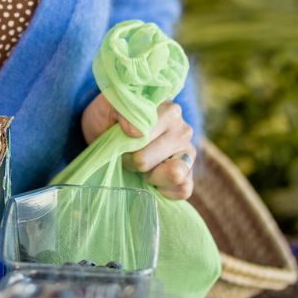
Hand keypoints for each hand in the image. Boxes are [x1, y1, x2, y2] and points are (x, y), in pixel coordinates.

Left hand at [81, 94, 199, 200]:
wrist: (108, 132)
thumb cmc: (110, 118)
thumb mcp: (110, 107)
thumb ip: (123, 113)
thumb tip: (136, 133)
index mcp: (169, 111)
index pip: (145, 139)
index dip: (126, 146)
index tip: (121, 140)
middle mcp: (183, 130)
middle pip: (150, 161)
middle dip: (132, 162)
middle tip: (127, 155)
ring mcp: (188, 153)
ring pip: (175, 175)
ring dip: (150, 177)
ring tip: (141, 167)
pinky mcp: (189, 174)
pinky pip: (183, 189)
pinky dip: (163, 190)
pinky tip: (152, 180)